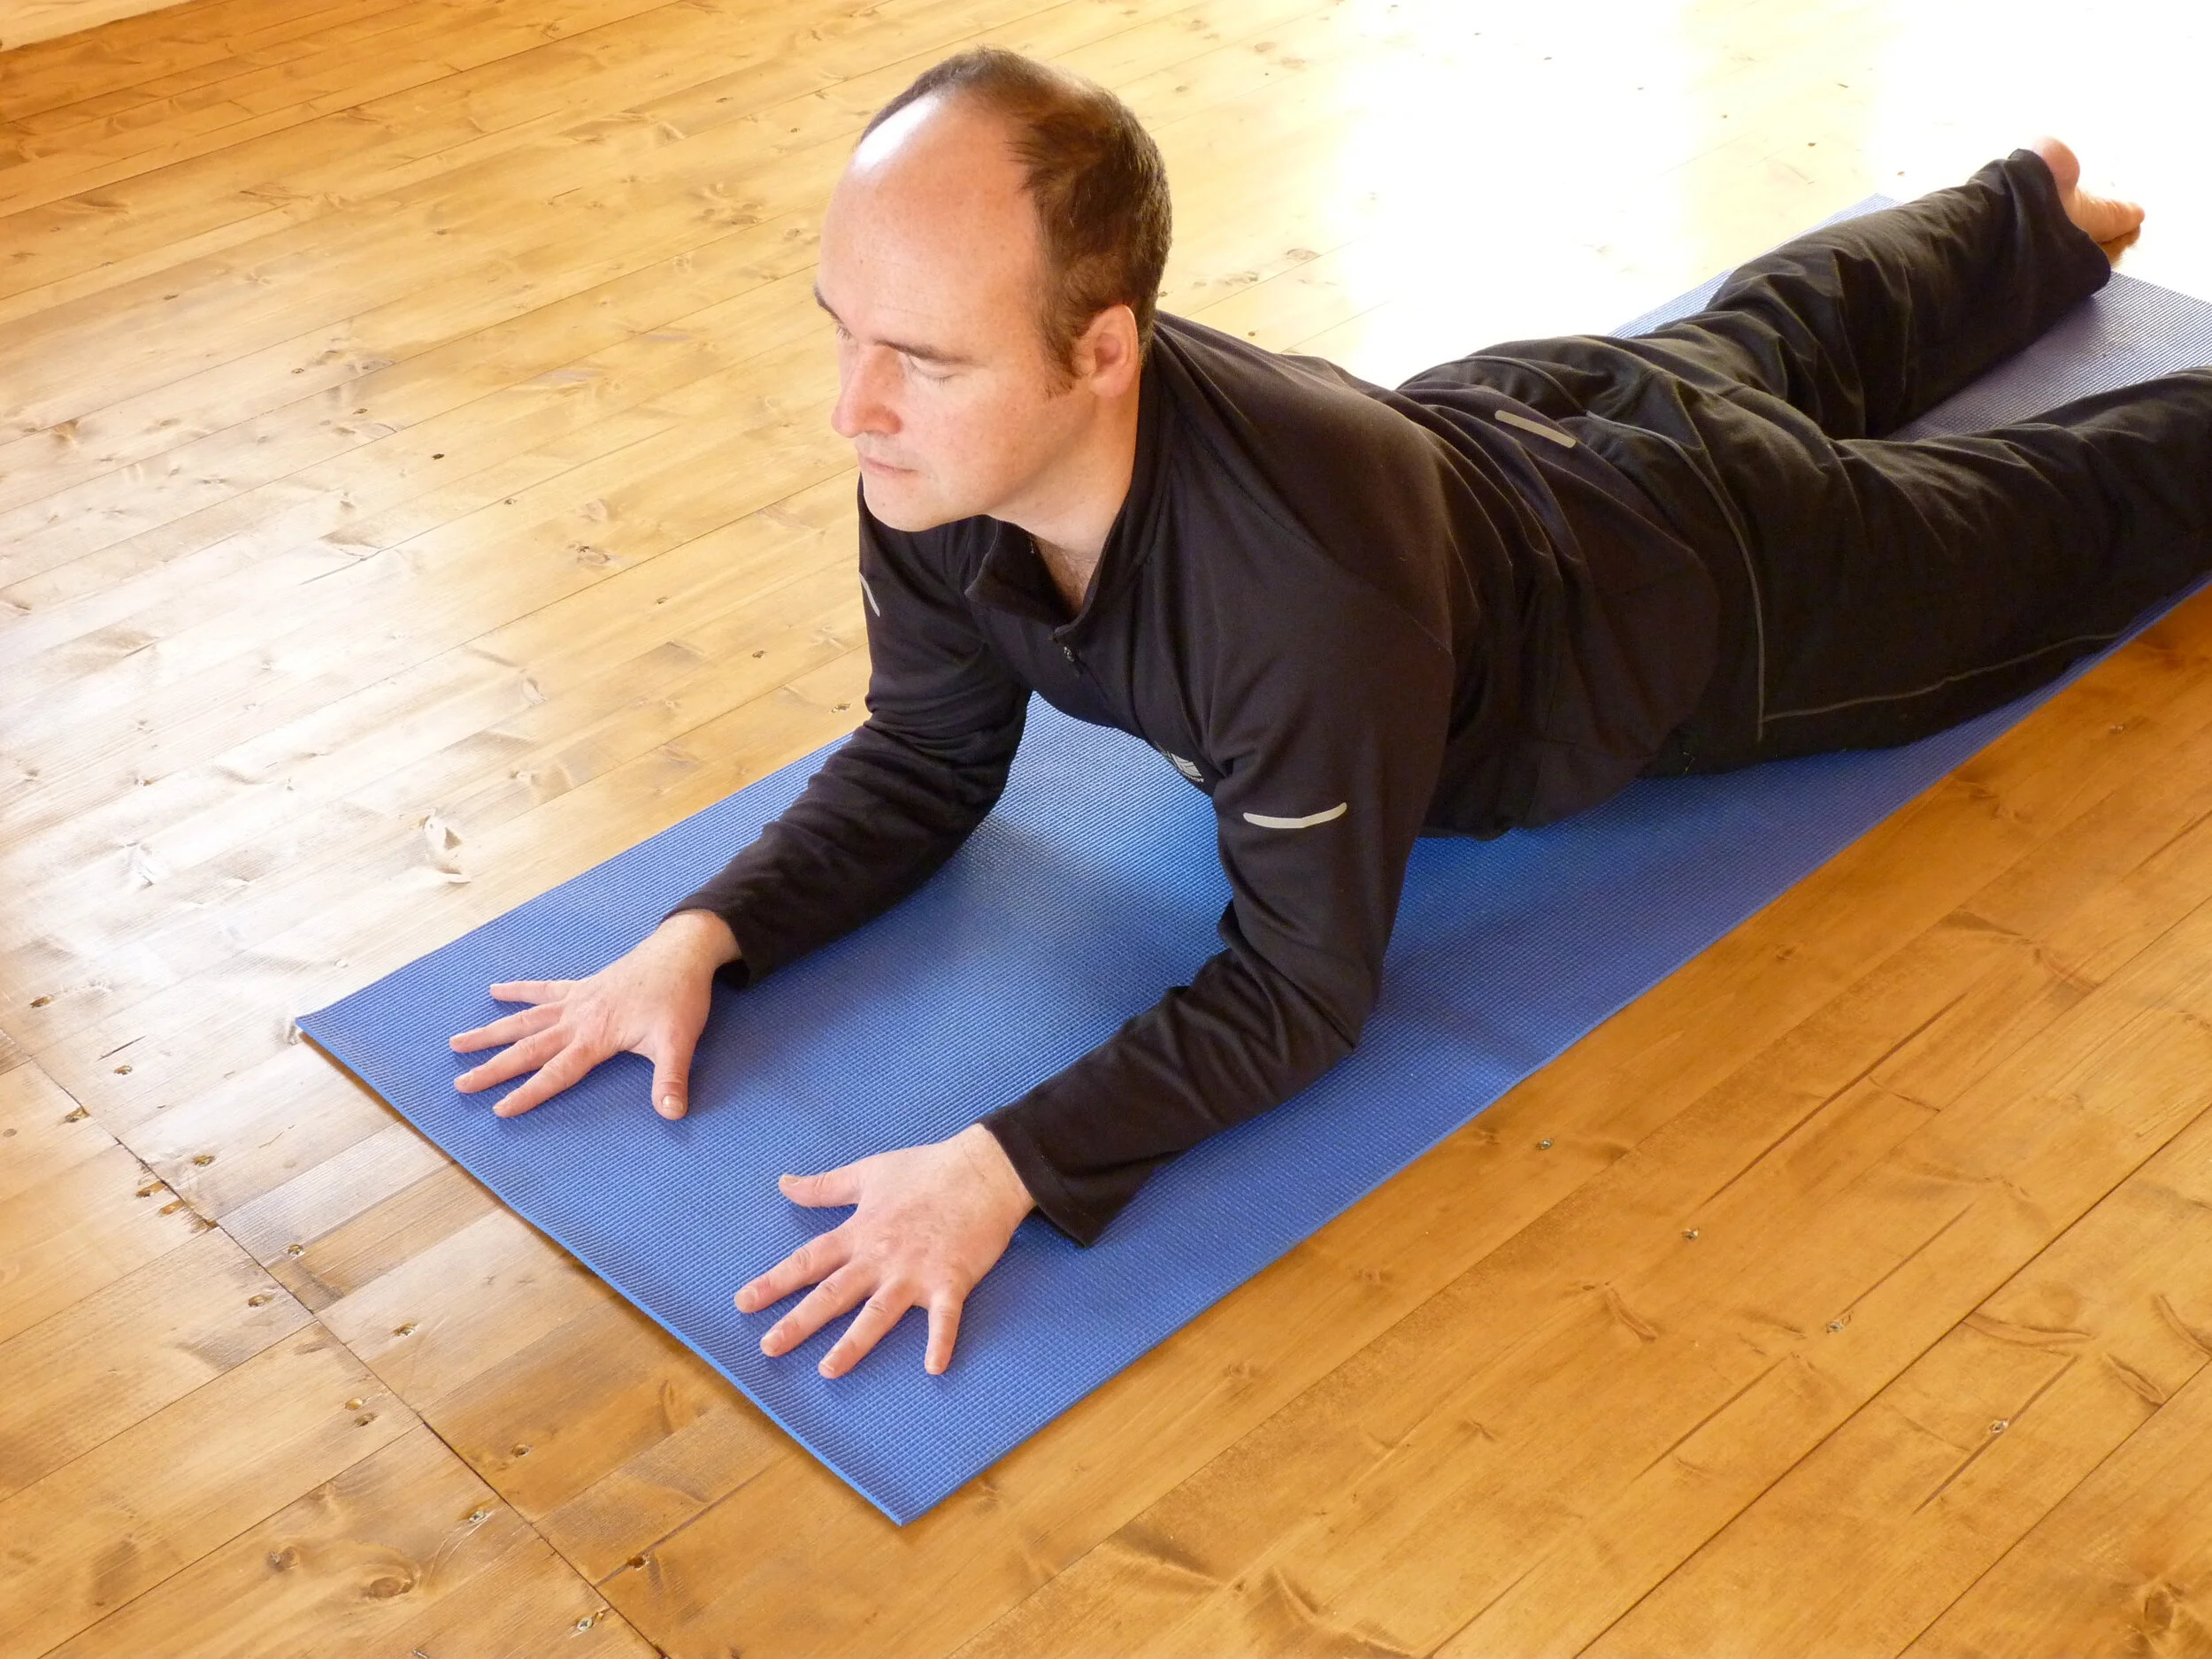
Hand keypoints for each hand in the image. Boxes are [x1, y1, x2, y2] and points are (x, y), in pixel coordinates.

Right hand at [448, 909, 738, 1118]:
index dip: (528, 1093)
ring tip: (457, 1043)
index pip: (555, 1073)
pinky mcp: (583, 985)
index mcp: (596, 1037)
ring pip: (525, 1019)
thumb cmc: (679, 998)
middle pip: (528, 1048)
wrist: (681, 952)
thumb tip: (671, 1114)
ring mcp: (577, 999)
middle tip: (460, 1084)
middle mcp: (578, 1019)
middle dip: (493, 1068)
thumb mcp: (679, 1042)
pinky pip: (543, 989)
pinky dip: (518, 990)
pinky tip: (495, 990)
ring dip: (492, 1031)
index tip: (499, 1110)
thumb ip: (671, 1079)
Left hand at [736, 1124, 1034, 1376]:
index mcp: (860, 1231)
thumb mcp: (868, 1172)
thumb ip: (823, 1186)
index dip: (775, 1282)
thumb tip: (783, 1184)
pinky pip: (945, 1316)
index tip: (744, 1303)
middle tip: (769, 1348)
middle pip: (834, 1292)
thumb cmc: (925, 1169)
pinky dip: (941, 1341)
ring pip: (879, 1312)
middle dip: (800, 1321)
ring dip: (854, 1342)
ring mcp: (916, 1271)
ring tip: (828, 1369)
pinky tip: (933, 1368)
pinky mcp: (952, 1279)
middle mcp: (881, 1256)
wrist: (983, 1168)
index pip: (809, 1260)